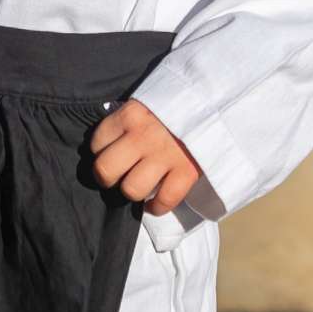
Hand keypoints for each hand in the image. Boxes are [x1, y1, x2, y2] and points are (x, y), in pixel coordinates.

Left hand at [91, 99, 204, 216]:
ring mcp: (165, 155)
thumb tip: (106, 147)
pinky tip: (153, 204)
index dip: (100, 152)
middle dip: (107, 178)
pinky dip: (156, 208)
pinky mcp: (187, 171)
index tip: (110, 154)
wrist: (216, 107)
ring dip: (133, 193)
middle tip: (116, 176)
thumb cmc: (175, 107)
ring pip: (132, 189)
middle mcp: (143, 136)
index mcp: (130, 115)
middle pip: (106, 170)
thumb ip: (127, 122)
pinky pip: (164, 200)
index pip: (96, 143)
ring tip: (138, 187)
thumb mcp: (146, 103)